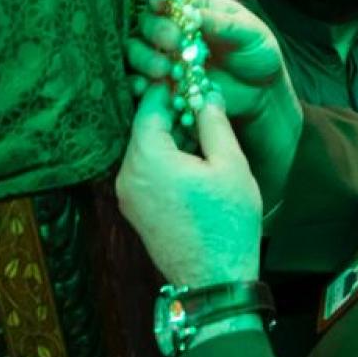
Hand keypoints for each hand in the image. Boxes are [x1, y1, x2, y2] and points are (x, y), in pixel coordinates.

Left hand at [115, 85, 262, 286]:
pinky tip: (193, 162)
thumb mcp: (230, 165)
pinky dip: (165, 159)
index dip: (170, 87)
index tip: (187, 76)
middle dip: (171, 113)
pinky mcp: (134, 210)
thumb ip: (214, 123)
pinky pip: (145, 171)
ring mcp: (127, 195)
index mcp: (147, 158)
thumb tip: (206, 95)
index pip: (150, 107)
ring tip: (202, 134)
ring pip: (145, 150)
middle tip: (199, 101)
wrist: (214, 280)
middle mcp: (126, 174)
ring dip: (170, 137)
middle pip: (144, 128)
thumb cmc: (226, 224)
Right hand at [126, 0, 287, 127]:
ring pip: (136, 50)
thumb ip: (223, 23)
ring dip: (144, 57)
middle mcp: (173, 27)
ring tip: (163, 69)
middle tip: (173, 42)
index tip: (162, 3)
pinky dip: (138, 84)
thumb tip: (192, 13)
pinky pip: (138, 81)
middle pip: (146, 21)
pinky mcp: (162, 83)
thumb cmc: (258, 52)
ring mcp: (165, 55)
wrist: (262, 92)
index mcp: (195, 6)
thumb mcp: (250, 33)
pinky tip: (146, 88)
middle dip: (156, 30)